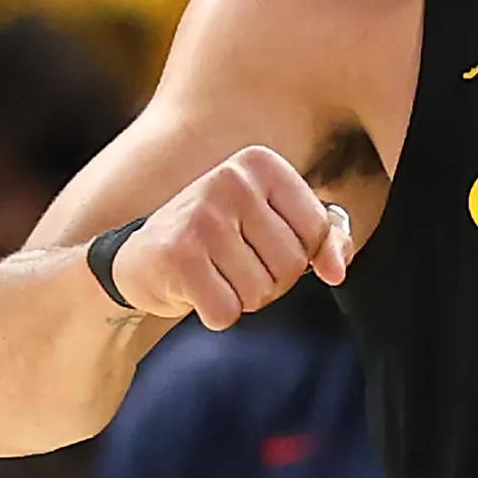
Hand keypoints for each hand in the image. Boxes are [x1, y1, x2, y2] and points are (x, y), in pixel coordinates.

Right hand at [112, 147, 350, 328]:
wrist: (140, 259)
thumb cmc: (219, 241)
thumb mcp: (274, 225)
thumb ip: (324, 240)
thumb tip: (336, 272)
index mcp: (261, 163)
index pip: (318, 229)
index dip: (299, 255)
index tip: (263, 245)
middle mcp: (231, 179)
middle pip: (292, 265)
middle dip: (270, 282)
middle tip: (233, 265)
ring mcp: (202, 215)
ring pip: (261, 293)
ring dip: (240, 299)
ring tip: (213, 275)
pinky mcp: (179, 255)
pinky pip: (227, 312)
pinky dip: (215, 314)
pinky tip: (194, 290)